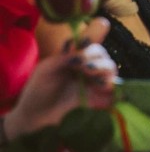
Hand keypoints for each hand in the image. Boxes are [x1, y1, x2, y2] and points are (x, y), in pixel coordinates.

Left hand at [5, 18, 114, 139]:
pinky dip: (111, 85)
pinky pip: (113, 89)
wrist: (35, 117)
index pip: (91, 40)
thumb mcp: (45, 70)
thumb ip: (62, 58)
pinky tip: (100, 86)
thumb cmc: (37, 92)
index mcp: (74, 56)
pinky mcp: (98, 98)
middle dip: (94, 56)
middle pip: (102, 54)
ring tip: (89, 73)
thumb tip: (80, 53)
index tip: (85, 42)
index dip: (95, 34)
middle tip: (81, 65)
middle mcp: (87, 67)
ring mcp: (93, 82)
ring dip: (103, 67)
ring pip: (110, 69)